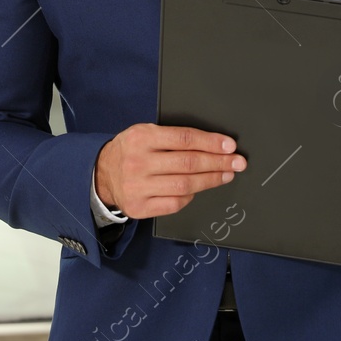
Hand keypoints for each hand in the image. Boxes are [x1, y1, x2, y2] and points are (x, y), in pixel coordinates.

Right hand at [95, 123, 245, 217]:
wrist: (102, 174)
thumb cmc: (131, 150)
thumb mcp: (145, 133)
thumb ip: (172, 137)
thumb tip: (213, 144)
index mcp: (141, 138)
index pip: (184, 139)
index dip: (211, 142)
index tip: (230, 145)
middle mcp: (138, 162)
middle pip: (188, 163)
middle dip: (218, 163)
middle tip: (237, 162)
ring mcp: (138, 187)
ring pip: (185, 185)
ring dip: (211, 180)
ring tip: (226, 175)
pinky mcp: (139, 207)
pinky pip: (174, 204)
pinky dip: (191, 196)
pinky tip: (199, 189)